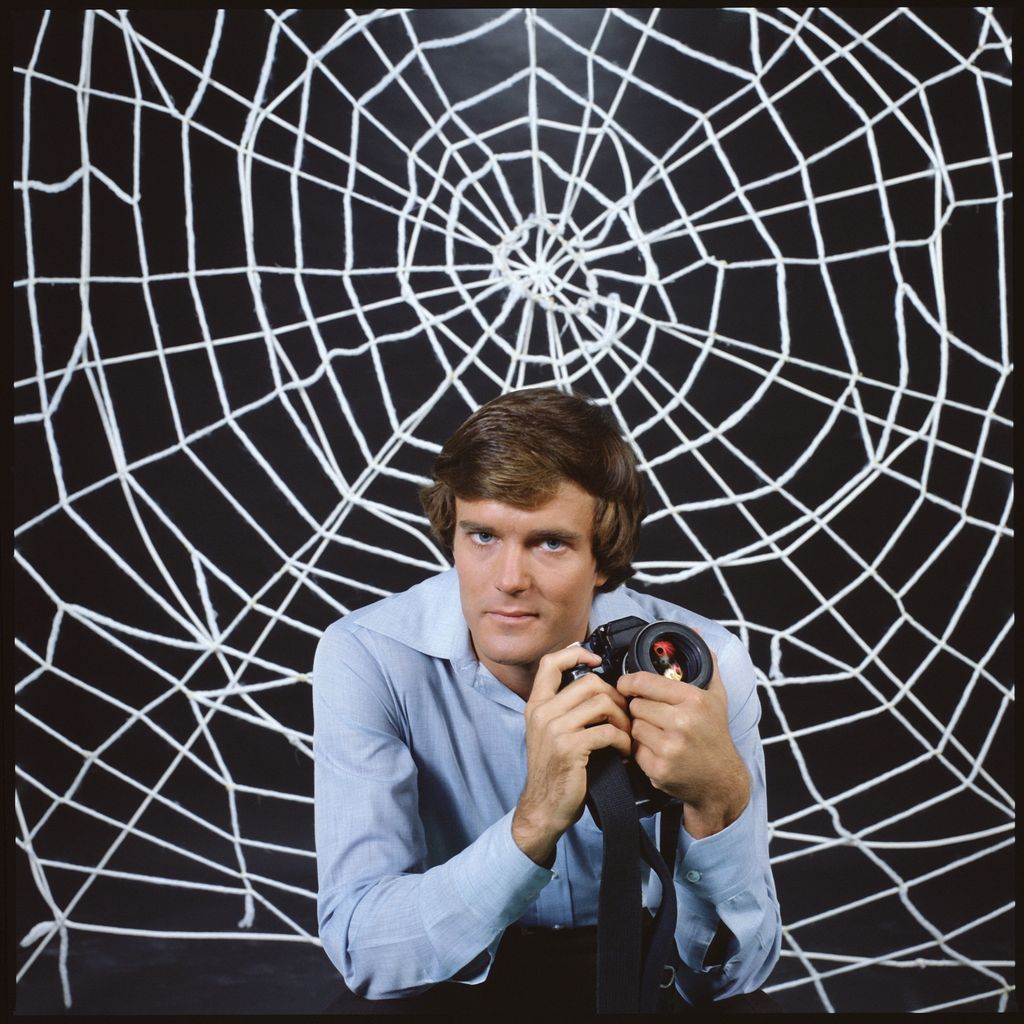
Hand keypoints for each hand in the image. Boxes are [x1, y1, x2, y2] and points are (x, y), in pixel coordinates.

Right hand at [512, 644, 632, 864]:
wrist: (543, 808)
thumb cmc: (554, 771)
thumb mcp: (548, 733)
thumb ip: (563, 709)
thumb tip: (596, 686)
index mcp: (536, 705)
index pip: (550, 662)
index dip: (575, 653)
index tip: (595, 661)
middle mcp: (542, 712)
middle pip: (589, 682)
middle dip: (615, 697)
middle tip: (624, 715)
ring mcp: (555, 729)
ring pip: (602, 703)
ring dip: (623, 720)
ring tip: (626, 735)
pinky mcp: (570, 748)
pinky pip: (607, 731)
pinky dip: (623, 740)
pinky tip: (624, 751)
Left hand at [617, 645, 749, 838]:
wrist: (720, 781)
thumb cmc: (715, 735)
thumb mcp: (716, 696)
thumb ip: (705, 663)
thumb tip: (695, 632)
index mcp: (693, 700)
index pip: (644, 682)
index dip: (629, 682)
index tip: (626, 684)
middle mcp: (682, 722)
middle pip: (636, 705)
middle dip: (640, 708)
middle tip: (652, 713)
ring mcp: (670, 747)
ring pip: (633, 726)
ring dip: (639, 727)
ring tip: (657, 731)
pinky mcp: (659, 769)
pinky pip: (634, 748)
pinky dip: (641, 749)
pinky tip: (657, 749)